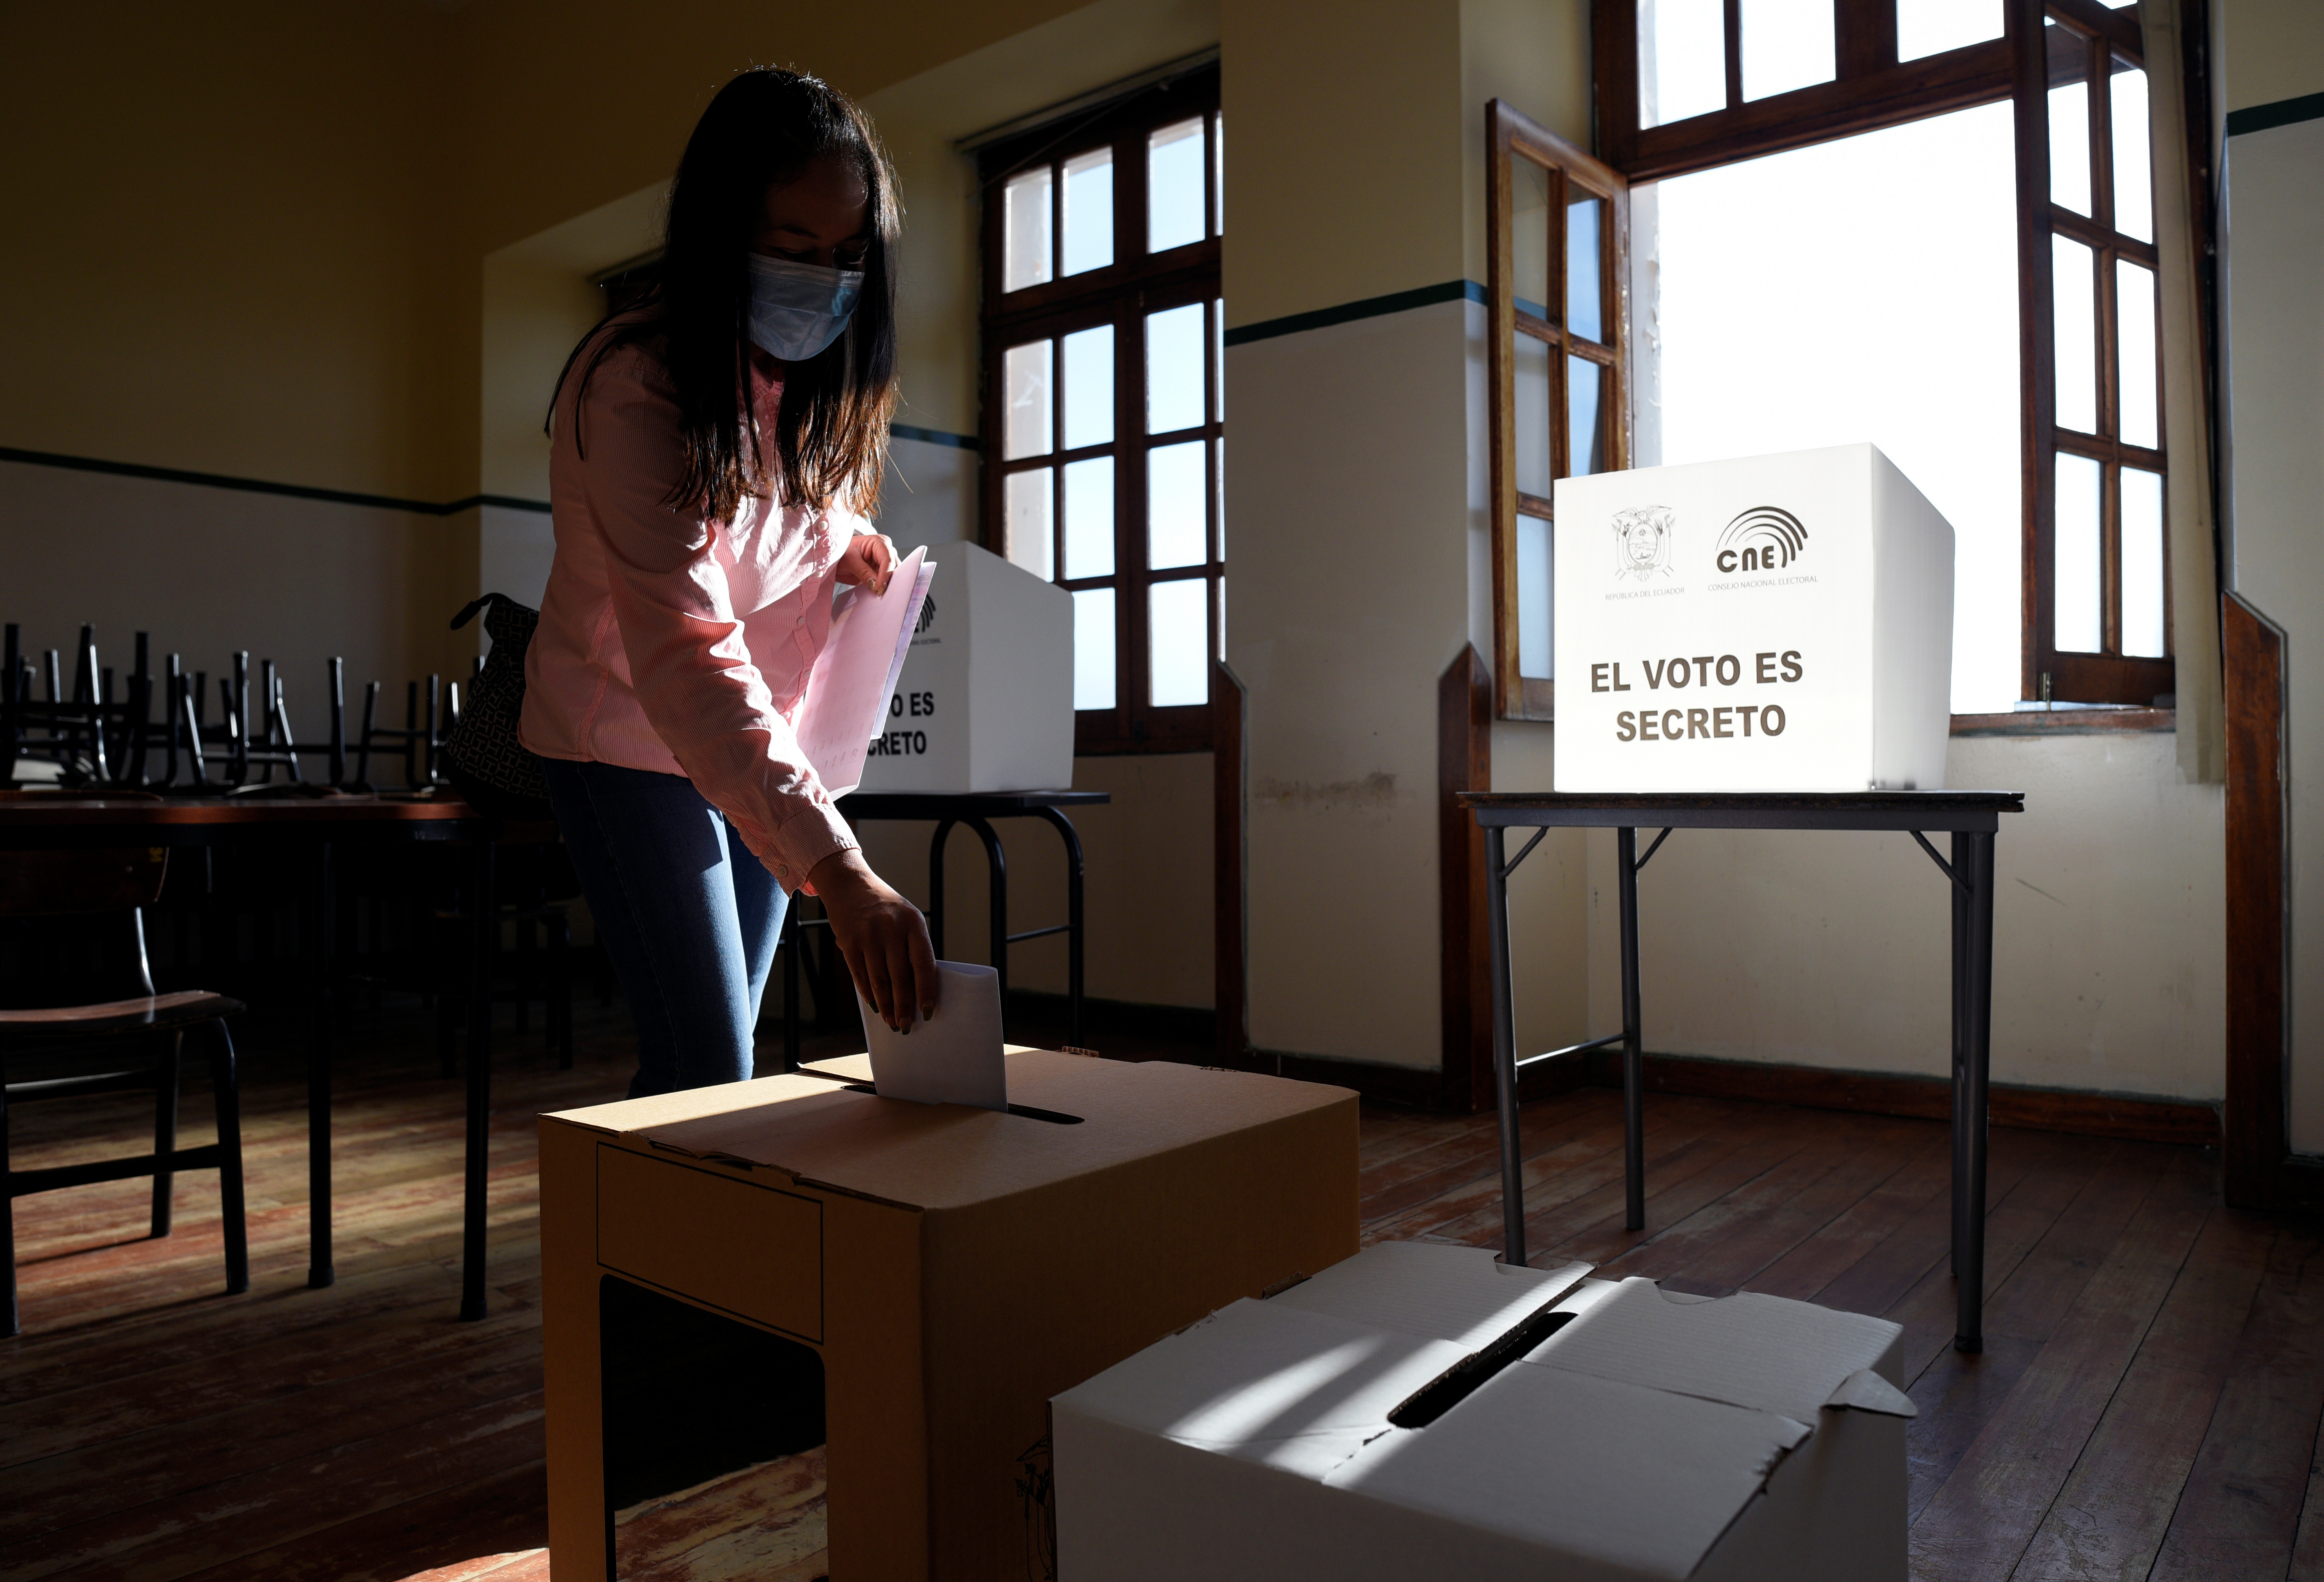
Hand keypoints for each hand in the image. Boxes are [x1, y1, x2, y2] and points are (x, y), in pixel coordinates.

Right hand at [809, 849, 939, 1031]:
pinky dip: (868, 993)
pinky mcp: (848, 941)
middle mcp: (891, 928)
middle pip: (900, 977)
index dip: (926, 990)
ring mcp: (868, 935)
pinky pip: (859, 974)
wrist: (850, 884)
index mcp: (913, 923)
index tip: (928, 1011)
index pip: (923, 963)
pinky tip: (875, 1006)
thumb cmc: (885, 907)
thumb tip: (919, 988)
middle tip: (907, 1025)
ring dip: (886, 1005)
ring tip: (891, 1021)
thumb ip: (913, 947)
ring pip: (879, 980)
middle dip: (904, 1006)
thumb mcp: (906, 918)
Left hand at [834, 531, 897, 595]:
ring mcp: (883, 562)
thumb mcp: (850, 561)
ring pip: (893, 574)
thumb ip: (864, 573)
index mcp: (878, 542)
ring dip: (887, 583)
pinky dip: (883, 586)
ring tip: (879, 591)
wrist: (833, 560)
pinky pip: (886, 581)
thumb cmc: (840, 553)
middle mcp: (884, 551)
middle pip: (894, 567)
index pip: (887, 558)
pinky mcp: (880, 573)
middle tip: (881, 591)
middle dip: (889, 579)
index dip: (885, 573)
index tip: (880, 586)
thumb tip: (876, 585)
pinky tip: (878, 591)